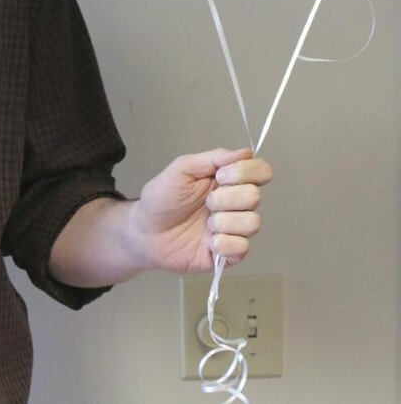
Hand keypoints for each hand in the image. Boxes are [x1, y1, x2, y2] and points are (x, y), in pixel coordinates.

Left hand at [132, 147, 271, 273]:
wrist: (145, 232)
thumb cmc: (161, 199)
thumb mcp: (182, 169)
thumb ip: (213, 158)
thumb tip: (245, 152)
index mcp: (227, 180)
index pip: (260, 171)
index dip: (246, 172)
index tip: (220, 176)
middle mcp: (235, 204)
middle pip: (255, 196)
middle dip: (225, 198)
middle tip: (205, 202)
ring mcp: (234, 229)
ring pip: (252, 222)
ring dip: (223, 222)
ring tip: (204, 224)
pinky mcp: (230, 254)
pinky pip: (242, 248)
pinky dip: (222, 244)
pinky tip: (207, 242)